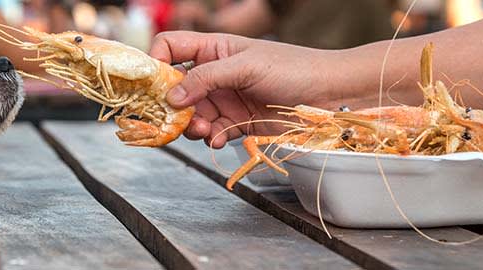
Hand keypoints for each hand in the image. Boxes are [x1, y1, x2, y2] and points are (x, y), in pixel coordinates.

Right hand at [149, 31, 343, 147]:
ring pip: (191, 115)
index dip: (156, 62)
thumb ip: (206, 78)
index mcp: (214, 49)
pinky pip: (212, 133)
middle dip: (171, 105)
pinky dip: (211, 138)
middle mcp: (215, 74)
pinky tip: (219, 139)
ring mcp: (225, 99)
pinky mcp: (237, 124)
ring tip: (203, 130)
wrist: (330, 96)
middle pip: (175, 88)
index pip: (170, 48)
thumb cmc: (294, 68)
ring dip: (191, 125)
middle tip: (173, 118)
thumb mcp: (246, 66)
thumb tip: (171, 96)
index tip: (152, 84)